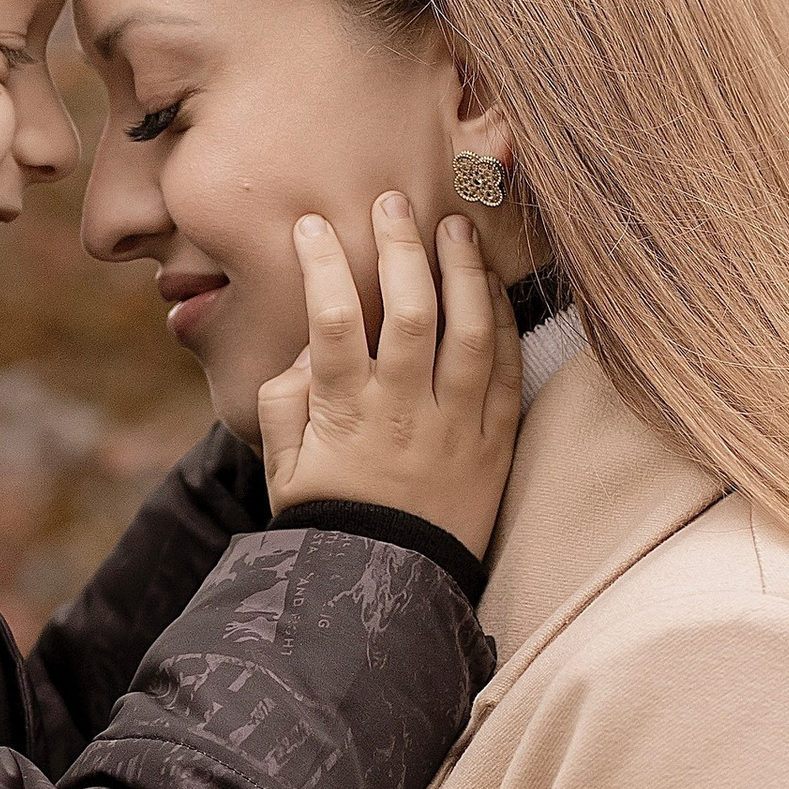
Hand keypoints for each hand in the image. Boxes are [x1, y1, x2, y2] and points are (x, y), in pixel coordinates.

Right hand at [258, 194, 524, 562]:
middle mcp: (405, 411)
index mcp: (345, 414)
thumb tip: (306, 349)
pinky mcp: (495, 440)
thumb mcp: (282, 466)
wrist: (390, 586)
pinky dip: (501, 320)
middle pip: (410, 310)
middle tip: (392, 202)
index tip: (313, 226)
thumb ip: (285, 401)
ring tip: (453, 227)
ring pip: (470, 330)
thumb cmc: (328, 519)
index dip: (323, 264)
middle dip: (400, 246)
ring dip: (462, 270)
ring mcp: (457, 425)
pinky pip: (506, 369)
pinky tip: (489, 286)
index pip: (332, 319)